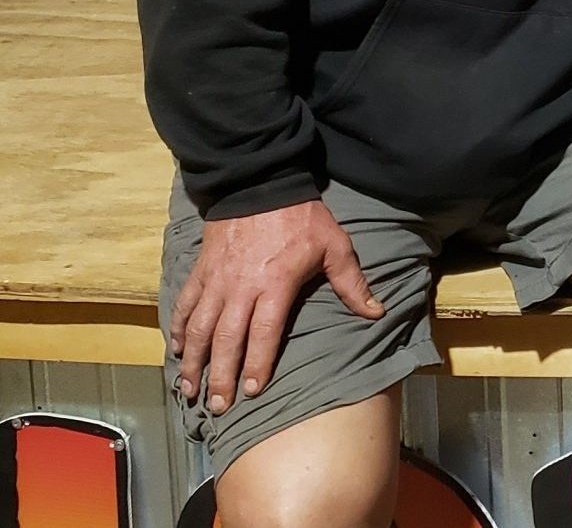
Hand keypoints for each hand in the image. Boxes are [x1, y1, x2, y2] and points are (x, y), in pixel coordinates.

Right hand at [170, 199, 381, 411]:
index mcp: (275, 284)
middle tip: (218, 405)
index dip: (258, 364)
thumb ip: (352, 283)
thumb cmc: (303, 217)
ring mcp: (216, 280)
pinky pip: (185, 304)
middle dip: (220, 375)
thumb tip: (378, 312)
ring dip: (192, 360)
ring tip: (188, 389)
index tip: (253, 391)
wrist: (261, 182)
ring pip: (199, 327)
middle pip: (226, 339)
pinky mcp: (201, 271)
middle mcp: (241, 288)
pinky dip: (178, 328)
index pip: (264, 333)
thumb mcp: (335, 246)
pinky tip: (177, 350)